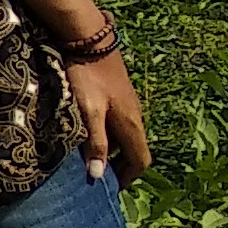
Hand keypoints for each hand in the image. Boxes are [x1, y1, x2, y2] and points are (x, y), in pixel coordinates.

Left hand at [68, 46, 149, 184]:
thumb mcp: (88, 112)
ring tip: (88, 159)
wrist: (88, 39)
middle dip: (119, 167)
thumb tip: (99, 175)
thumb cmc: (86, 75)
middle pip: (134, 150)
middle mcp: (135, 116)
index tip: (110, 188)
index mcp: (131, 123)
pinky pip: (118, 124)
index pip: (141, 160)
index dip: (128, 178)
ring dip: (112, 151)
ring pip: (125, 137)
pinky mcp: (117, 94)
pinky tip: (87, 134)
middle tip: (96, 176)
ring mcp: (127, 104)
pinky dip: (108, 136)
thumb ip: (95, 142)